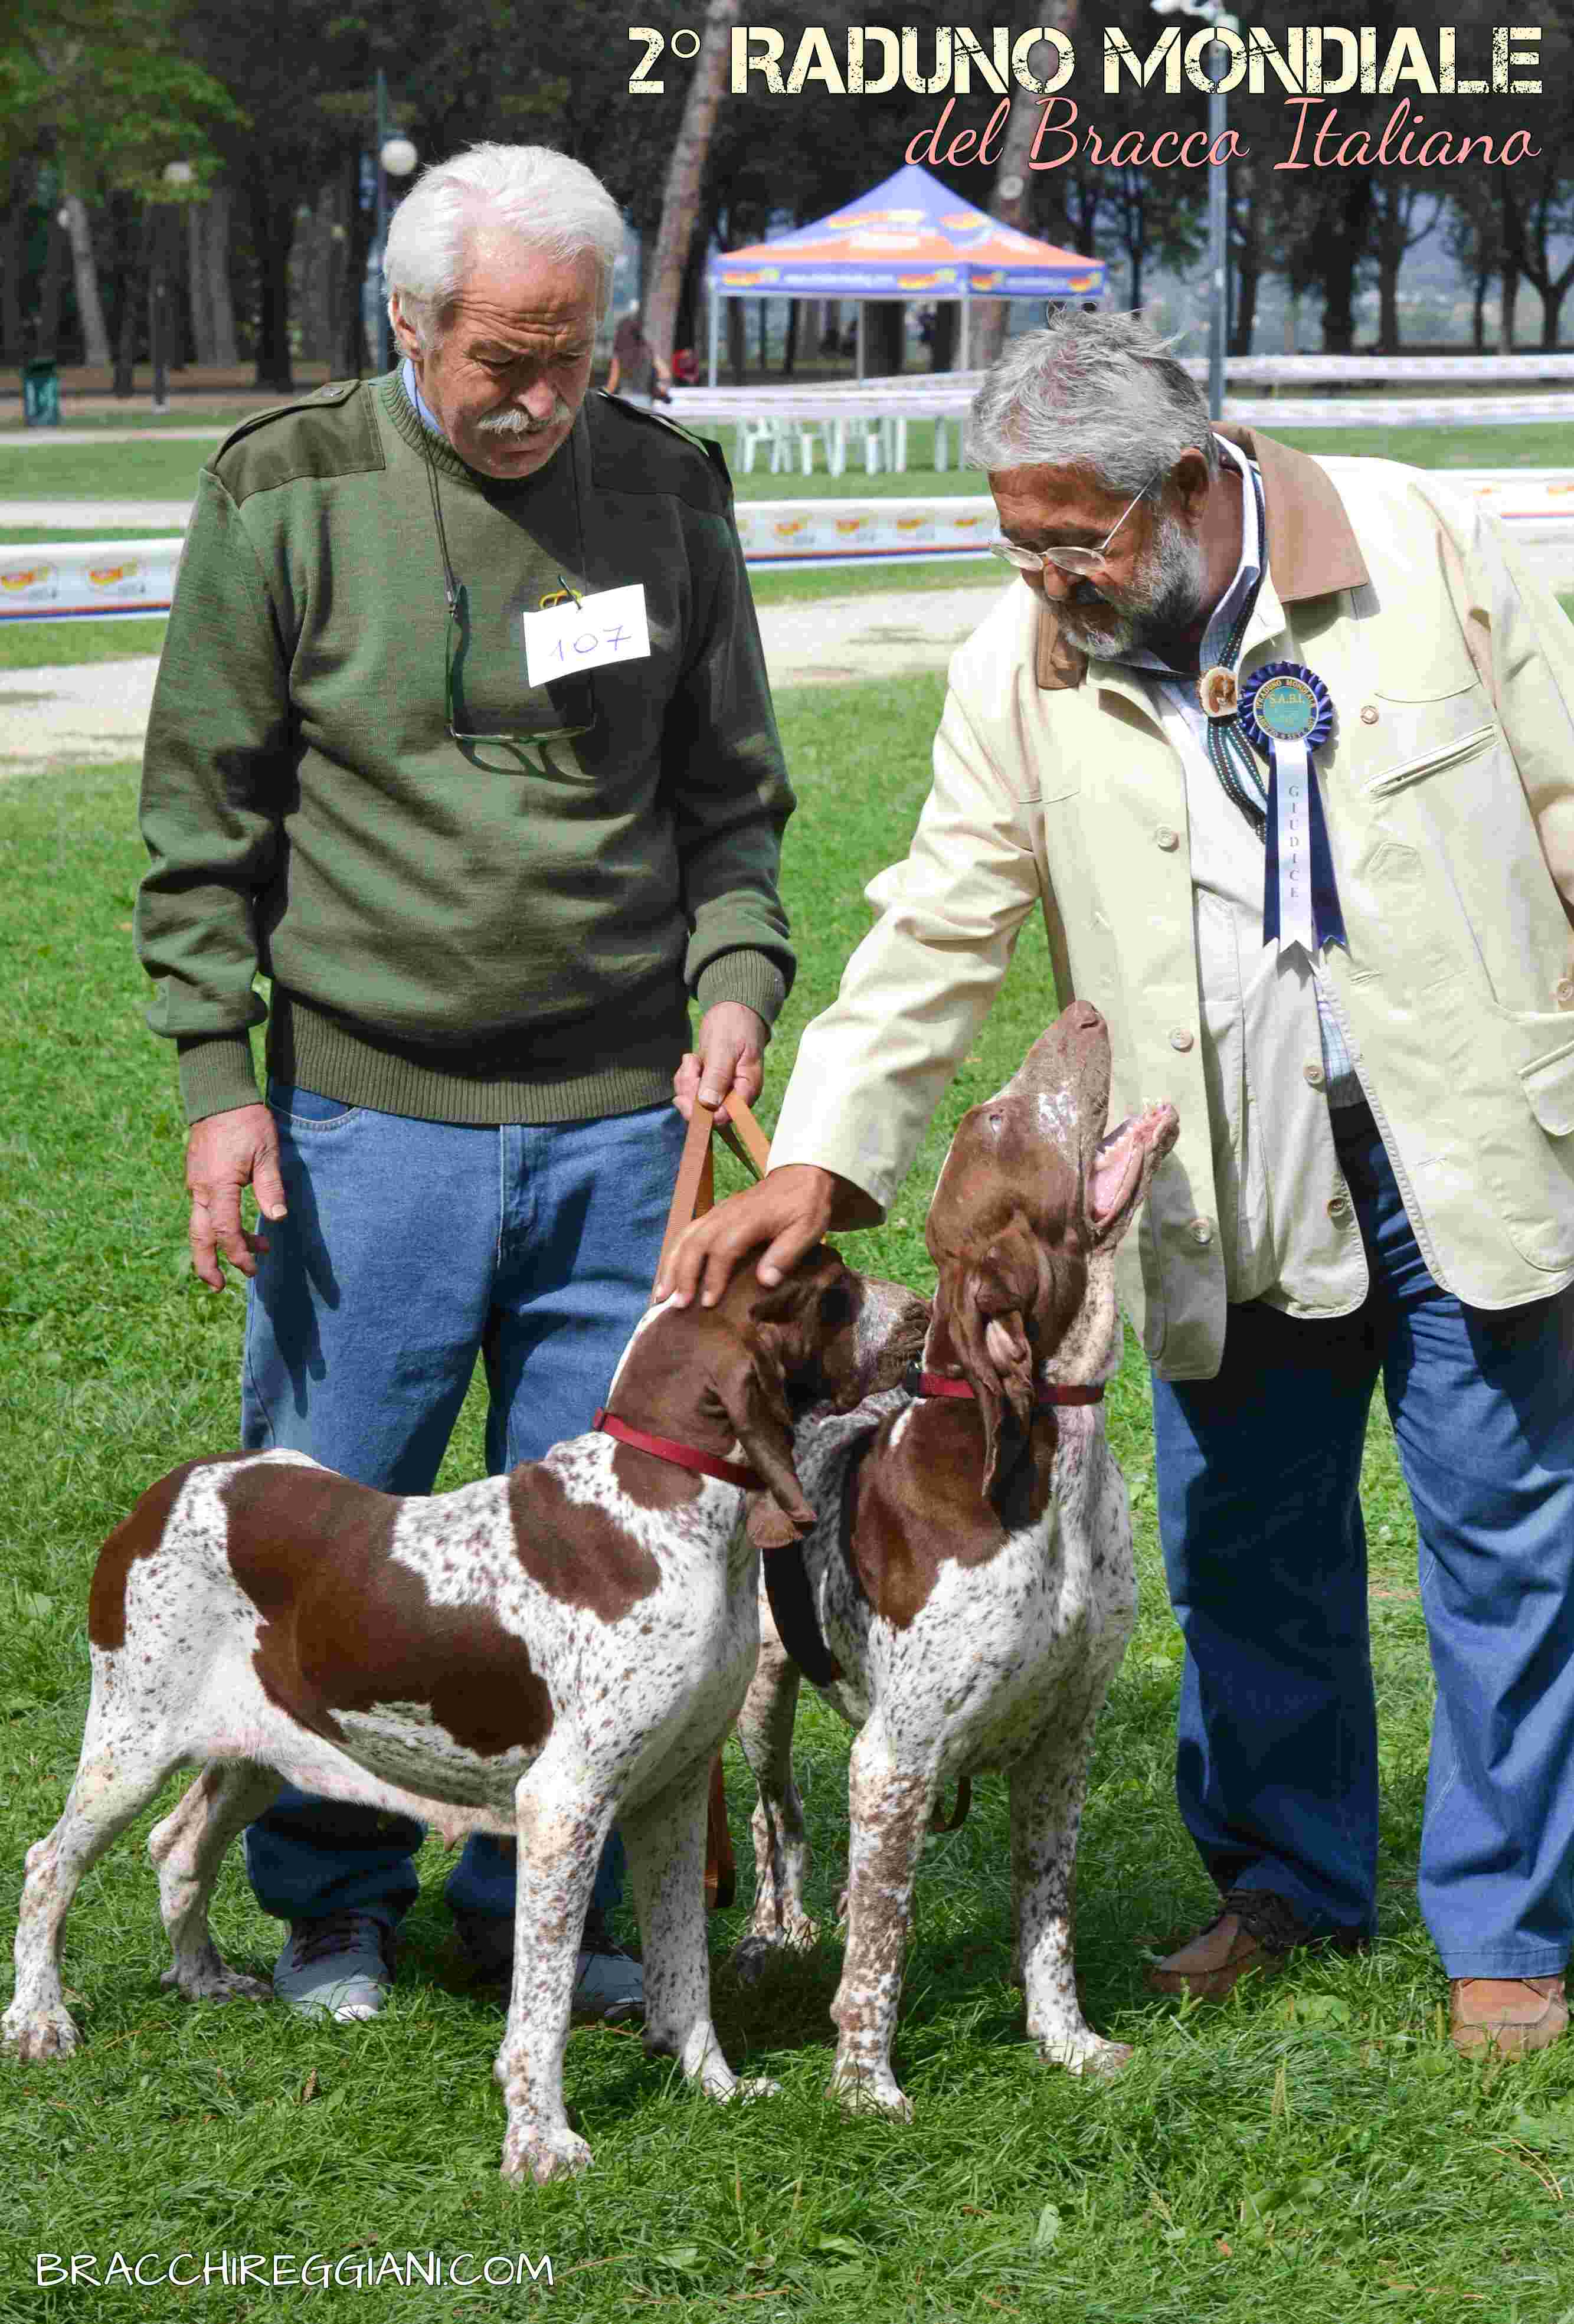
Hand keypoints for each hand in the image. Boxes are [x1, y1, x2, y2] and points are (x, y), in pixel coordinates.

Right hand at [185, 1103, 286, 1289]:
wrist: (218, 1096)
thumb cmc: (247, 1122)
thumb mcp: (267, 1153)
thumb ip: (270, 1187)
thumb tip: (277, 1218)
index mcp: (218, 1185)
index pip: (225, 1232)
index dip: (239, 1254)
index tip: (254, 1267)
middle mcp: (201, 1189)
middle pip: (198, 1237)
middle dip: (206, 1266)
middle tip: (219, 1288)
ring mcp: (195, 1183)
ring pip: (200, 1225)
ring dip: (220, 1245)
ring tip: (252, 1251)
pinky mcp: (197, 1177)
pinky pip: (203, 1210)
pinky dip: (217, 1225)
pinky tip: (239, 1226)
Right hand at [654, 1165, 844, 1306]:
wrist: (801, 1175)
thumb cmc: (806, 1205)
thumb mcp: (808, 1228)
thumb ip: (787, 1253)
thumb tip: (765, 1281)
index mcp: (750, 1219)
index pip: (724, 1249)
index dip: (713, 1276)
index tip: (708, 1303)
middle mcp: (726, 1214)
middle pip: (695, 1243)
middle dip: (682, 1275)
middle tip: (676, 1305)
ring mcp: (717, 1213)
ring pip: (685, 1237)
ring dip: (670, 1267)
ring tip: (660, 1296)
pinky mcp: (714, 1215)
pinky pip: (687, 1234)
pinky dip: (673, 1256)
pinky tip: (668, 1276)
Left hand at [673, 1002, 767, 1121]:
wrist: (733, 1011)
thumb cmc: (735, 1025)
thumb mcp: (725, 1048)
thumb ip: (718, 1076)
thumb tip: (708, 1104)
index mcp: (746, 1090)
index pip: (722, 1117)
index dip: (701, 1108)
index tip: (691, 1083)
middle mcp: (734, 1097)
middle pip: (704, 1113)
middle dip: (690, 1090)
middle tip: (692, 1063)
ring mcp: (721, 1093)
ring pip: (693, 1103)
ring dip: (686, 1082)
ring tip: (693, 1059)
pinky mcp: (709, 1087)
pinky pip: (689, 1093)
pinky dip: (685, 1077)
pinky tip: (693, 1061)